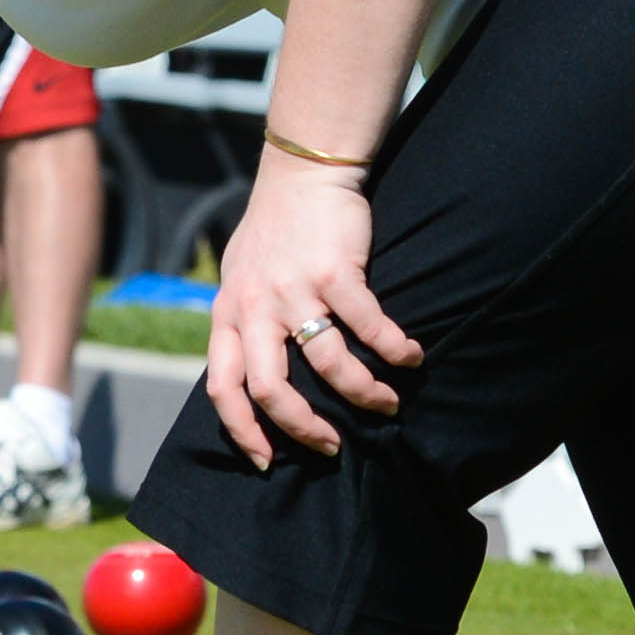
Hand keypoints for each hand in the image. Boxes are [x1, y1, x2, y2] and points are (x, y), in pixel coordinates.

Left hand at [203, 161, 419, 467]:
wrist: (303, 174)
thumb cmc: (273, 232)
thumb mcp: (239, 279)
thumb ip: (242, 325)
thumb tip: (249, 380)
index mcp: (228, 314)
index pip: (222, 387)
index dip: (243, 430)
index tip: (266, 460)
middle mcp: (255, 307)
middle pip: (271, 389)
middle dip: (304, 428)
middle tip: (332, 446)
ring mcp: (295, 290)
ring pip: (329, 365)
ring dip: (363, 393)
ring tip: (387, 402)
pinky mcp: (336, 272)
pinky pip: (369, 326)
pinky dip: (394, 349)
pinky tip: (411, 357)